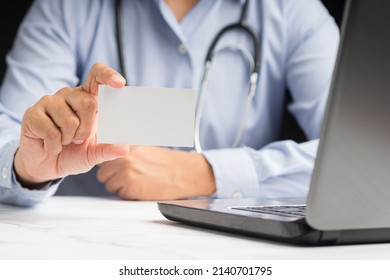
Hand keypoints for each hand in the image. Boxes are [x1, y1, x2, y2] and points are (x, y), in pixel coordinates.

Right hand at [14, 63, 129, 186]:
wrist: (47, 166)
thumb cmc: (73, 153)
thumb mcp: (94, 154)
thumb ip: (108, 149)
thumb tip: (125, 148)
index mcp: (87, 99)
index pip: (97, 76)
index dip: (108, 76)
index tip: (120, 83)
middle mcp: (68, 95)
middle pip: (87, 103)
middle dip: (87, 129)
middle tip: (78, 139)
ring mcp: (49, 102)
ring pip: (69, 120)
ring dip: (69, 139)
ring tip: (63, 141)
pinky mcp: (32, 113)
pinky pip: (51, 131)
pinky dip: (54, 145)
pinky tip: (50, 145)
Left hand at [96, 146, 215, 199]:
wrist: (185, 173)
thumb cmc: (168, 163)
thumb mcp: (145, 149)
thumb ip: (126, 152)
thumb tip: (108, 157)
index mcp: (127, 145)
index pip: (103, 154)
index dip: (108, 163)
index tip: (112, 166)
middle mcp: (124, 157)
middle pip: (102, 172)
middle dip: (113, 177)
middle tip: (129, 177)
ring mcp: (126, 172)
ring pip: (109, 185)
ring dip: (120, 187)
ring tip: (137, 183)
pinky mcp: (131, 188)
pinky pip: (120, 195)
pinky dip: (129, 195)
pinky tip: (142, 189)